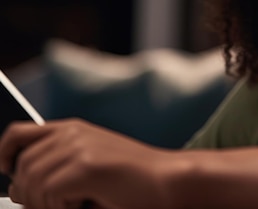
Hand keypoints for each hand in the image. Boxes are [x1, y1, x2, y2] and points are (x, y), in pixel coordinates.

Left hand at [0, 119, 179, 208]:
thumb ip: (59, 163)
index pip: (17, 134)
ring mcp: (80, 147)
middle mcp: (73, 133)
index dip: (4, 153)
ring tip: (72, 205)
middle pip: (21, 167)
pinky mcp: (86, 165)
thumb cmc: (135, 179)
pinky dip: (60, 207)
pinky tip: (83, 203)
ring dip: (45, 204)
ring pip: (31, 182)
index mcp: (73, 129)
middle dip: (29, 195)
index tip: (5, 172)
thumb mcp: (91, 163)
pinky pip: (49, 193)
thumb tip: (17, 185)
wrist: (170, 181)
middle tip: (54, 206)